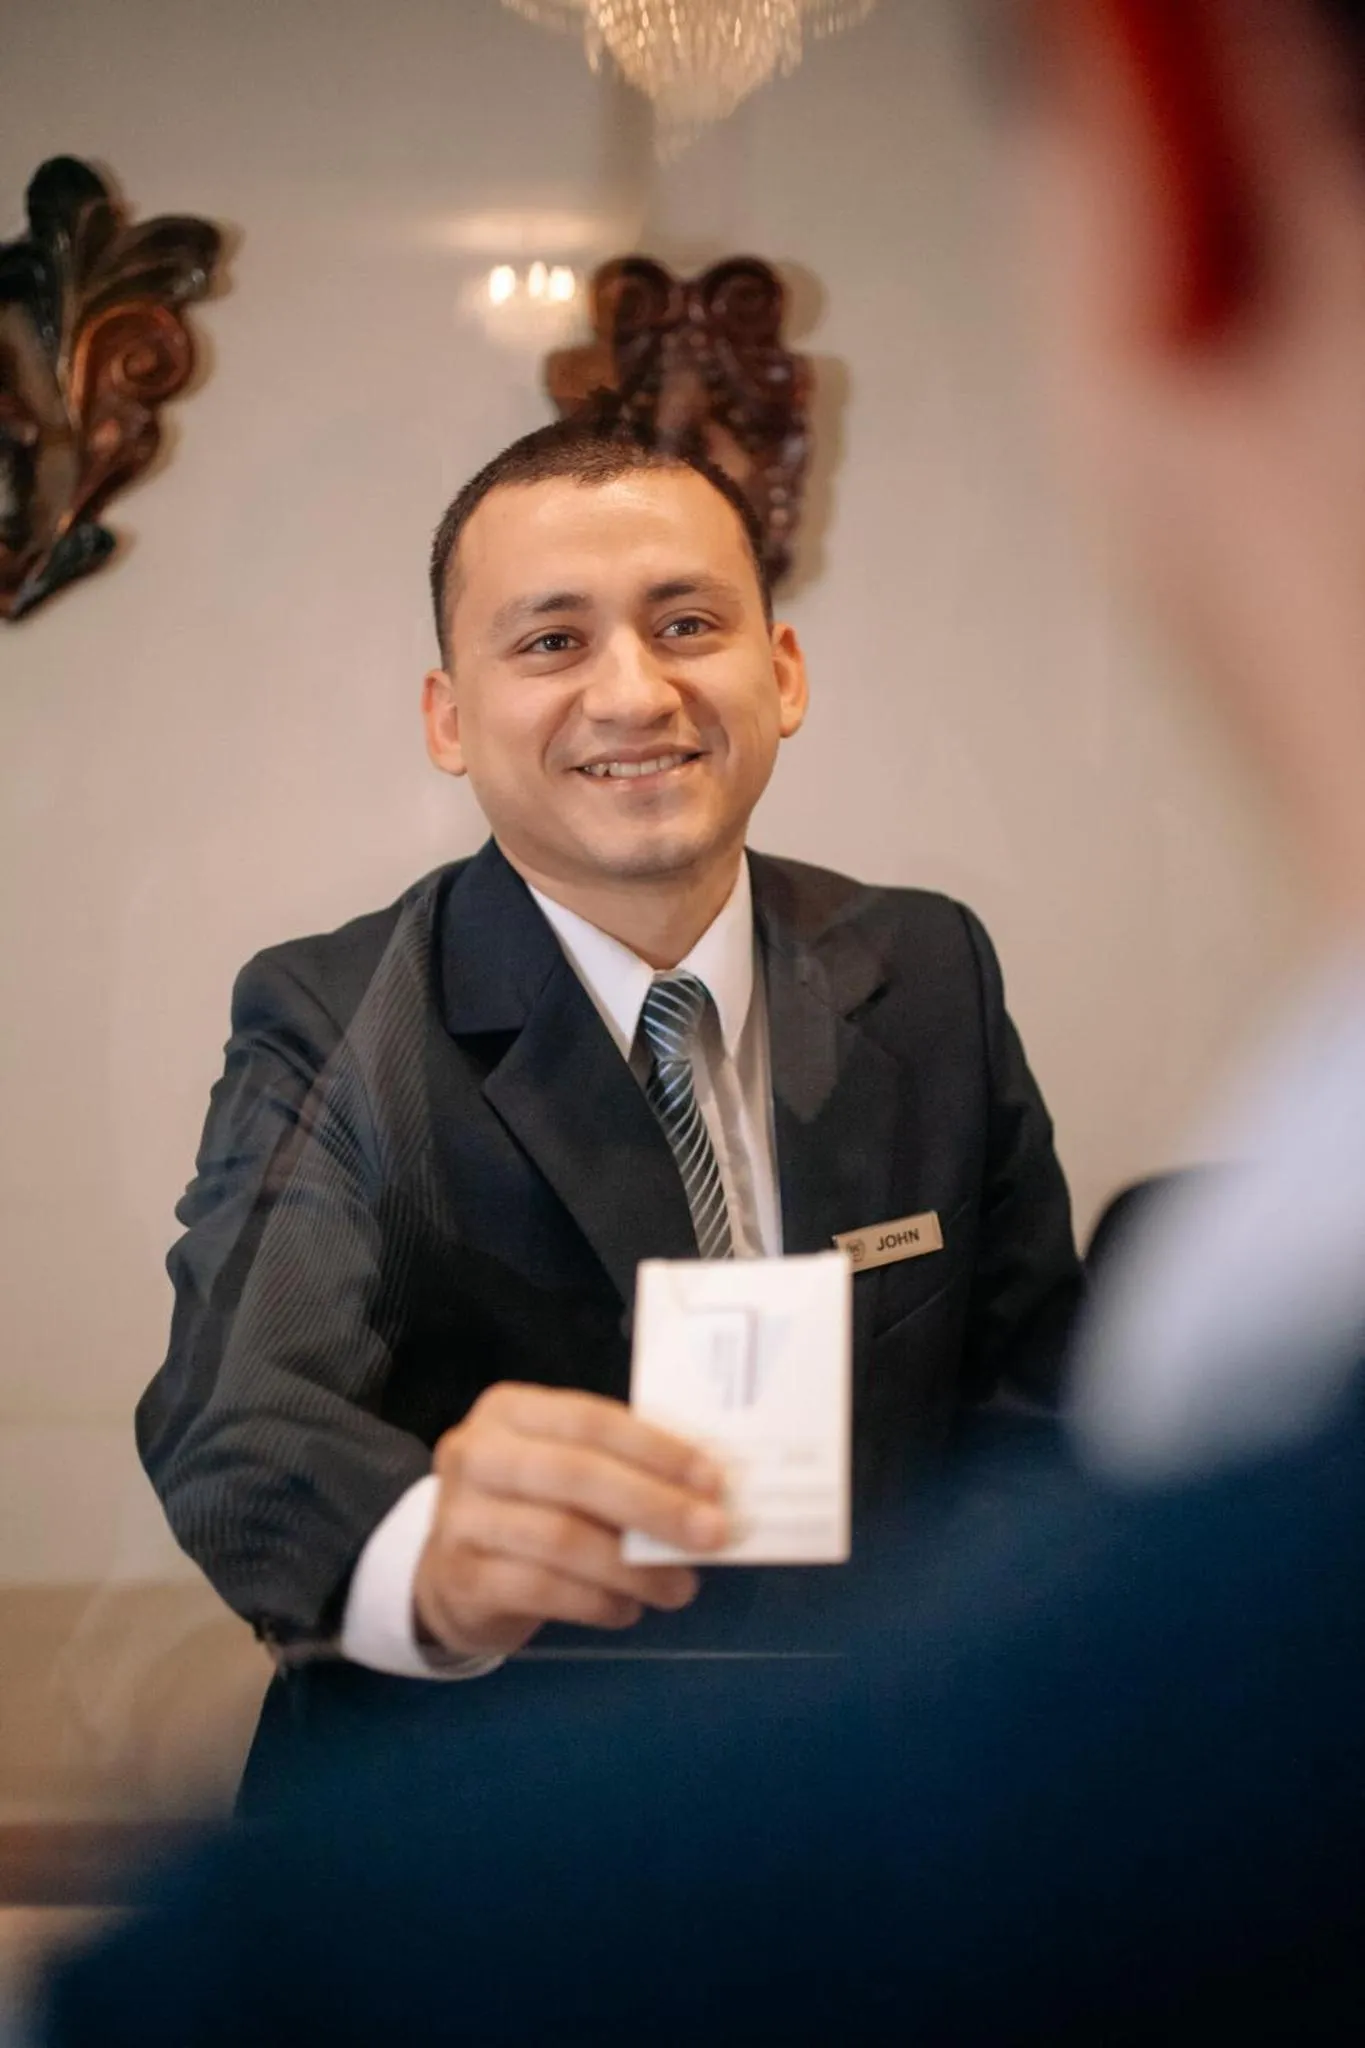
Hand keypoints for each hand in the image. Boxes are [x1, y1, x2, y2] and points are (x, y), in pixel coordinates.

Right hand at [413, 1382, 729, 1659]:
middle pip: (576, 1474)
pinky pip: (541, 1589)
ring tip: (679, 1587)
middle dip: (654, 1505)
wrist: (450, 1572)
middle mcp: (476, 1453)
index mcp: (510, 1410)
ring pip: (561, 1537)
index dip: (656, 1449)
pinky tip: (627, 1609)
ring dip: (633, 1567)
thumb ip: (619, 1468)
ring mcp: (459, 1516)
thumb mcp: (562, 1468)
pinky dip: (596, 1601)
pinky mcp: (459, 1576)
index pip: (591, 1420)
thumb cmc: (528, 1507)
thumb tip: (706, 1492)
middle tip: (712, 1534)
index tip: (713, 1481)